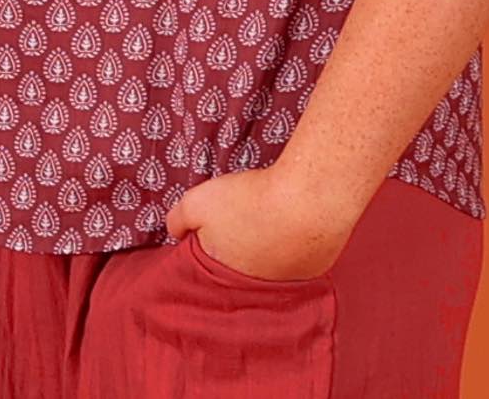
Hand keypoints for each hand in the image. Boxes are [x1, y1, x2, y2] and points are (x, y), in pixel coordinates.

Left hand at [164, 161, 356, 282]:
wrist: (307, 200)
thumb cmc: (251, 200)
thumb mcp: (198, 201)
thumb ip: (179, 218)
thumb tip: (174, 231)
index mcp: (222, 275)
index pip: (206, 271)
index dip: (207, 247)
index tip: (210, 232)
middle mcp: (253, 289)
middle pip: (238, 269)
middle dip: (236, 248)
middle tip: (242, 220)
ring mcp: (286, 283)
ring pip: (270, 267)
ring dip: (267, 247)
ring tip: (268, 217)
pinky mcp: (314, 271)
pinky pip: (298, 259)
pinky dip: (294, 243)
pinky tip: (292, 221)